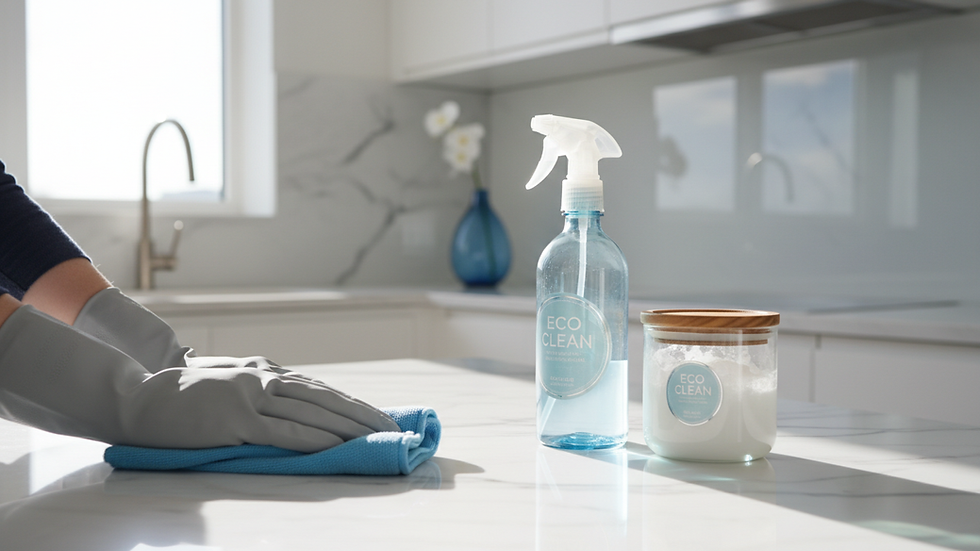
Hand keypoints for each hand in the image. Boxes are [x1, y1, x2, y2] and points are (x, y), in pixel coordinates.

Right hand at [0, 306, 398, 451]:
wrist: (141, 397)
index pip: (320, 389)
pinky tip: (337, 448)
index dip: (353, 404)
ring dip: (349, 428)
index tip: (380, 417)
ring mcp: (252, 396)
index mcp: (266, 369)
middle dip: (363, 415)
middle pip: (326, 398)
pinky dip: (315, 440)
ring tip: (377, 439)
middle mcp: (265, 377)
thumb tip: (295, 406)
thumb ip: (262, 390)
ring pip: (313, 413)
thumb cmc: (183, 395)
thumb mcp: (230, 380)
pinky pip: (284, 432)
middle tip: (393, 429)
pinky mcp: (237, 419)